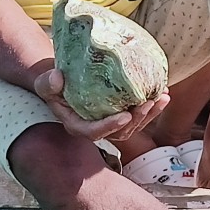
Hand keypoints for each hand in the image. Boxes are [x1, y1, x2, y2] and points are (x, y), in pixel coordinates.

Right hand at [32, 65, 169, 144]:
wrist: (61, 82)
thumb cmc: (53, 84)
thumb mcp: (45, 82)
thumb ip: (48, 83)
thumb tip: (57, 77)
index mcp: (77, 126)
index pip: (94, 132)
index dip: (110, 127)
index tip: (125, 116)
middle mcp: (95, 129)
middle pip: (120, 132)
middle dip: (137, 120)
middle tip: (148, 102)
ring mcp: (109, 123)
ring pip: (133, 127)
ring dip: (150, 114)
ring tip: (162, 97)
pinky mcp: (119, 115)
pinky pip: (138, 116)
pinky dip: (152, 107)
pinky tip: (163, 93)